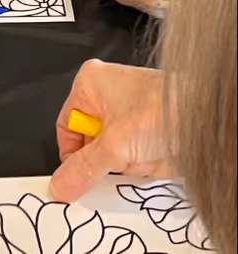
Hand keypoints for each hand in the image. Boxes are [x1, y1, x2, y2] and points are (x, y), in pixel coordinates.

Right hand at [51, 59, 174, 201]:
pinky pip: (134, 157)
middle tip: (119, 162)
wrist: (206, 119)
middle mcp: (107, 94)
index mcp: (90, 83)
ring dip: (128, 164)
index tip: (77, 176)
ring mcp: (129, 112)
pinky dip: (143, 165)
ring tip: (144, 155)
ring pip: (114, 154)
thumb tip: (61, 184)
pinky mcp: (147, 129)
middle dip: (108, 159)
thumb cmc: (165, 109)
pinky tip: (155, 157)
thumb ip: (83, 169)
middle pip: (91, 142)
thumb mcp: (114, 146)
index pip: (67, 126)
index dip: (71, 154)